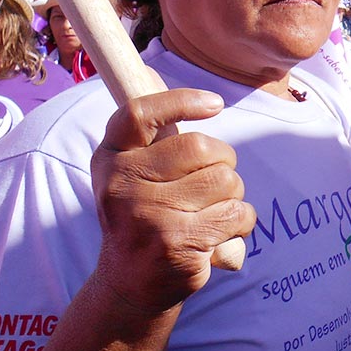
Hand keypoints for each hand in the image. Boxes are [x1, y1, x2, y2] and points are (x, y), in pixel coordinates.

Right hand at [90, 89, 255, 314]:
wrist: (132, 284)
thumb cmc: (144, 215)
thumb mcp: (132, 172)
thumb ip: (148, 135)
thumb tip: (149, 67)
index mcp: (110, 158)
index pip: (141, 112)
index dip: (181, 100)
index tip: (215, 104)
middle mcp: (122, 184)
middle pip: (204, 148)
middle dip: (224, 162)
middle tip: (213, 182)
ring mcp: (148, 215)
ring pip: (227, 181)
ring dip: (232, 196)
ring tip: (208, 213)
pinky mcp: (177, 243)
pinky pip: (238, 213)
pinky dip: (240, 222)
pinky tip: (218, 235)